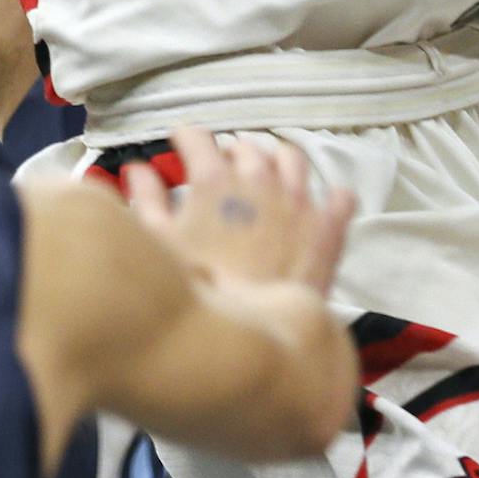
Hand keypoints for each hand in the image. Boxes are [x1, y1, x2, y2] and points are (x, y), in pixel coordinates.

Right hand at [123, 129, 352, 294]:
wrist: (252, 341)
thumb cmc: (199, 292)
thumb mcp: (158, 244)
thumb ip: (146, 199)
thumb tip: (138, 170)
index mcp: (214, 180)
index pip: (197, 136)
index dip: (185, 139)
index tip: (182, 146)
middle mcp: (258, 180)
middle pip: (245, 147)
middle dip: (230, 155)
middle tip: (223, 175)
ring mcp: (298, 202)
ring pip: (292, 158)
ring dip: (277, 163)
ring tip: (268, 180)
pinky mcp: (327, 230)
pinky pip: (341, 199)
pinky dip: (332, 198)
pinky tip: (320, 208)